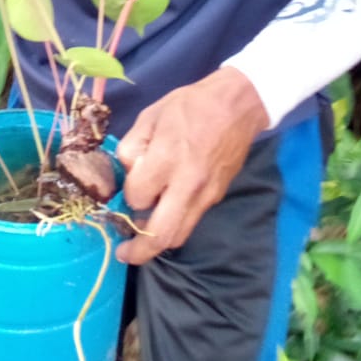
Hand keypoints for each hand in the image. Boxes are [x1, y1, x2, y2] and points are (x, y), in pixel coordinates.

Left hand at [115, 67, 268, 264]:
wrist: (237, 106)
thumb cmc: (189, 106)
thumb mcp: (150, 116)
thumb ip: (131, 146)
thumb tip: (127, 173)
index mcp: (167, 158)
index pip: (138, 196)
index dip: (128, 193)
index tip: (128, 182)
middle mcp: (188, 183)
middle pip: (161, 234)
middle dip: (139, 251)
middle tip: (123, 254)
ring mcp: (206, 194)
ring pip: (179, 235)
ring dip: (157, 243)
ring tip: (140, 241)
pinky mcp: (216, 197)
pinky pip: (191, 221)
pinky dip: (174, 226)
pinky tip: (163, 215)